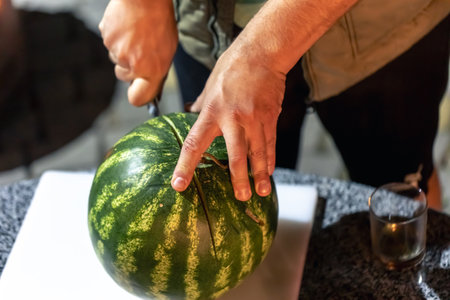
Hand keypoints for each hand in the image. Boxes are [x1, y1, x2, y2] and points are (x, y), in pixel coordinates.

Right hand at [99, 0, 176, 105]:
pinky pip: (109, 43)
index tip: (137, 93)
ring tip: (135, 34)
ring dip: (123, 50)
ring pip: (116, 59)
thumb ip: (156, 69)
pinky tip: (126, 26)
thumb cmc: (160, 22)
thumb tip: (148, 83)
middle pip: (123, 76)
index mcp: (152, 71)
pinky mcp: (106, 38)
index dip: (137, 97)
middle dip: (129, 67)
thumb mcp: (168, 50)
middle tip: (139, 50)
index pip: (138, 98)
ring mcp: (117, 52)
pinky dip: (116, 37)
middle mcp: (132, 65)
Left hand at [171, 48, 285, 200]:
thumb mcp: (210, 85)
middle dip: (238, 179)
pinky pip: (270, 142)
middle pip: (235, 155)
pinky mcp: (270, 116)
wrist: (262, 53)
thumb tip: (191, 112)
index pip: (195, 144)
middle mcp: (233, 119)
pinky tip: (269, 171)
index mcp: (212, 112)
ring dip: (260, 174)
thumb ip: (201, 104)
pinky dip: (270, 158)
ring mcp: (254, 119)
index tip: (179, 185)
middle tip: (240, 198)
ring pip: (258, 152)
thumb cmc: (232, 67)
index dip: (185, 166)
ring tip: (261, 192)